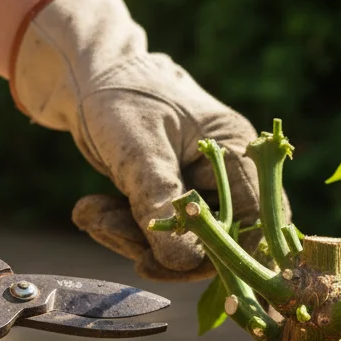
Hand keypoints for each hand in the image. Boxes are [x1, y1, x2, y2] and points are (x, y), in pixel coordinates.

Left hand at [12, 0, 268, 281]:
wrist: (90, 78)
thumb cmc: (123, 97)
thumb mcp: (138, 146)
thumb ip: (159, 199)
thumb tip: (179, 260)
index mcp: (237, 152)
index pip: (252, 220)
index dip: (217, 251)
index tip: (165, 262)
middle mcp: (228, 176)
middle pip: (212, 239)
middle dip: (157, 245)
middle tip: (105, 227)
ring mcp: (200, 191)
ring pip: (179, 243)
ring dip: (129, 237)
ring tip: (89, 213)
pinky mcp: (173, 201)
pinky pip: (156, 234)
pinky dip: (121, 229)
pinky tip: (90, 210)